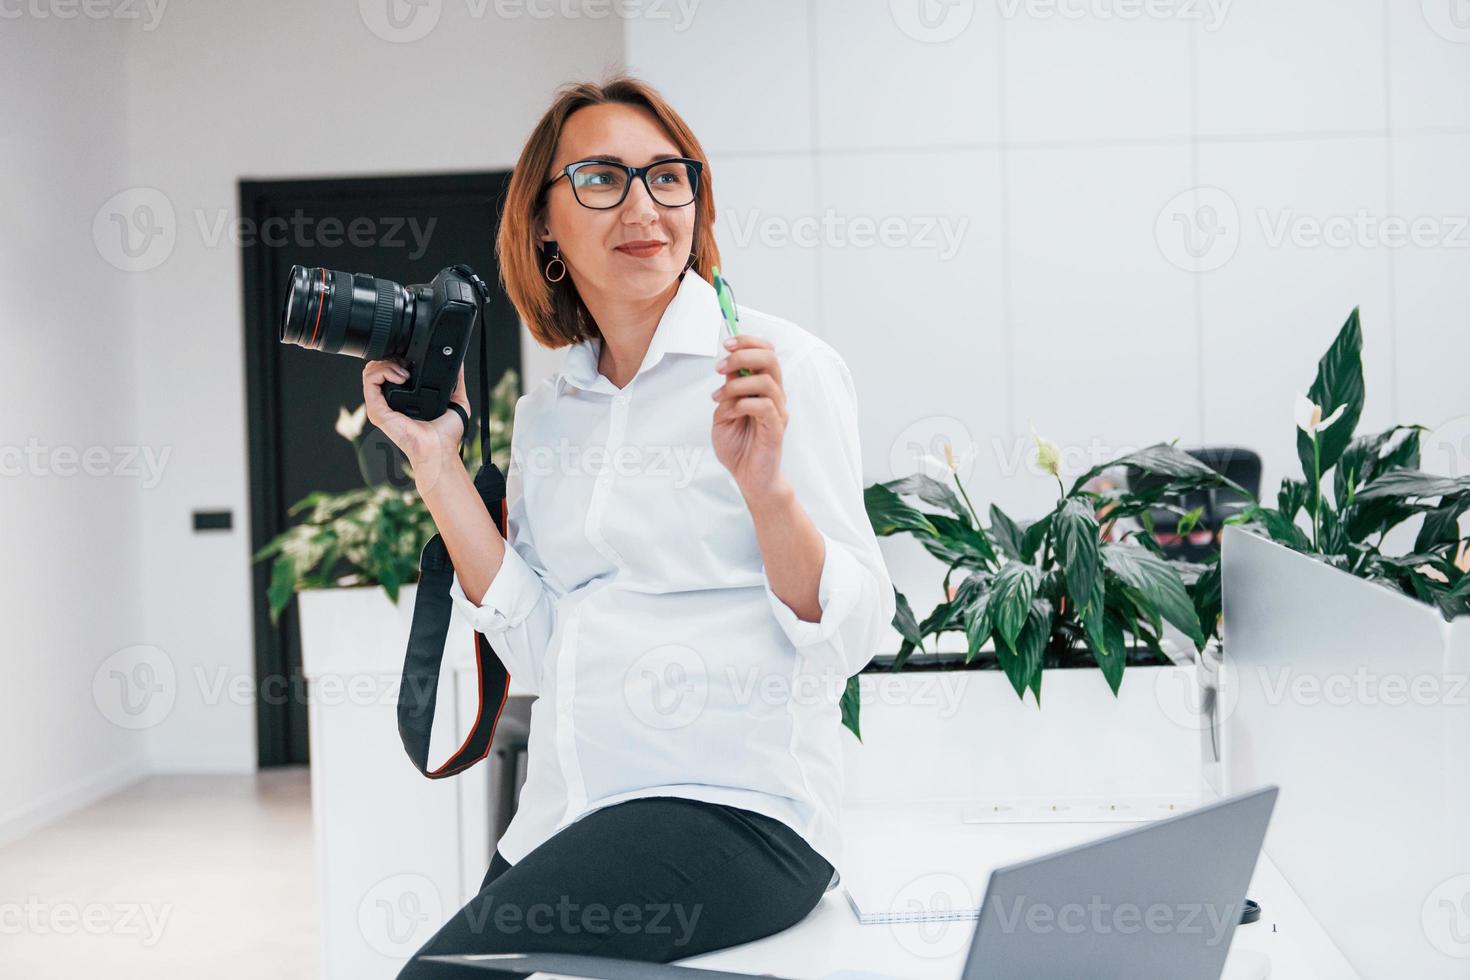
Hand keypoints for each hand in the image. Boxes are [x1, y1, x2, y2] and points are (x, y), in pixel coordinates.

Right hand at [362, 358, 468, 490]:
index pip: (390, 372)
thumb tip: (459, 365)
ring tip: (405, 373)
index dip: (398, 360)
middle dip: (391, 358)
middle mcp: (388, 402)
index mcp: (402, 400)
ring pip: (370, 371)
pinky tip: (401, 377)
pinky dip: (383, 371)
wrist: (439, 448)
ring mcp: (380, 406)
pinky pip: (370, 381)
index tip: (413, 360)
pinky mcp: (376, 410)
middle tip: (408, 366)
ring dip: (387, 364)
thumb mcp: (455, 400)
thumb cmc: (445, 434)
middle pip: (377, 368)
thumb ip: (457, 381)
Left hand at [711, 334, 790, 503]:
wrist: (748, 478)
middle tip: (720, 367)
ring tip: (719, 397)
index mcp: (764, 388)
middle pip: (771, 358)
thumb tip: (727, 369)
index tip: (726, 344)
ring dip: (737, 385)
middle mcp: (775, 396)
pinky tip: (729, 413)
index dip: (748, 342)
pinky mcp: (776, 428)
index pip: (766, 352)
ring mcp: (778, 411)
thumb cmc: (739, 447)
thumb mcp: (724, 413)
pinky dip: (742, 404)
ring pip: (767, 381)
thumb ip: (728, 391)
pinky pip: (764, 406)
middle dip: (742, 355)